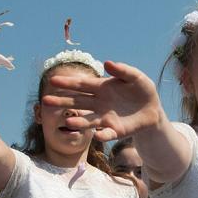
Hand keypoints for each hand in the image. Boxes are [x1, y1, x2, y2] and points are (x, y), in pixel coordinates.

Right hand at [42, 62, 164, 143]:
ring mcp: (105, 118)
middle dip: (62, 102)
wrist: (153, 109)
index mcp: (101, 88)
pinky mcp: (115, 130)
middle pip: (78, 103)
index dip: (68, 83)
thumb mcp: (136, 77)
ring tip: (68, 123)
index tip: (53, 81)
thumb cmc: (142, 90)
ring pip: (88, 120)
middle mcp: (99, 103)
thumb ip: (123, 70)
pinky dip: (101, 135)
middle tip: (45, 101)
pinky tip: (97, 135)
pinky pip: (106, 134)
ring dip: (79, 122)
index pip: (82, 85)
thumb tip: (107, 63)